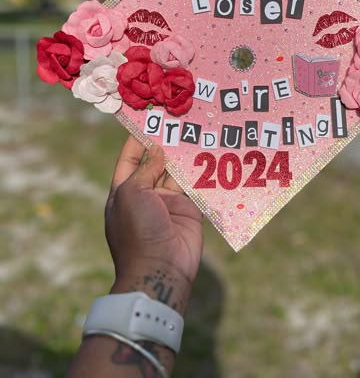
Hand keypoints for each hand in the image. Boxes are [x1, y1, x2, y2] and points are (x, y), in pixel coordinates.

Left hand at [105, 136, 202, 294]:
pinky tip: (207, 154)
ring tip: (194, 132)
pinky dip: (199, 172)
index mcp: (124, 192)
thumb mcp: (132, 195)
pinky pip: (194, 186)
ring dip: (183, 156)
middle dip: (164, 144)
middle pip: (154, 163)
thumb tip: (157, 150)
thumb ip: (145, 170)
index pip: (129, 160)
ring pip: (176, 173)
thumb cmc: (138, 231)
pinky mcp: (188, 210)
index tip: (147, 120)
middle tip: (178, 121)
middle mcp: (145, 195)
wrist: (160, 269)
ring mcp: (167, 203)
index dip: (136, 141)